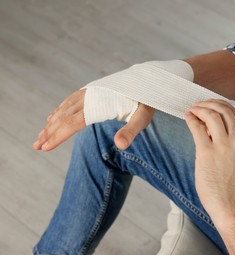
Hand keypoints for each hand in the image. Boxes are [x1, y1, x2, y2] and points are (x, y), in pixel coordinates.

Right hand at [33, 89, 153, 150]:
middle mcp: (91, 96)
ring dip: (52, 123)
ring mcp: (90, 92)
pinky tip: (52, 117)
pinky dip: (59, 110)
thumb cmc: (147, 100)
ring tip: (40, 135)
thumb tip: (120, 146)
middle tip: (36, 146)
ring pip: (65, 108)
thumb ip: (130, 130)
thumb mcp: (143, 117)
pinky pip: (70, 101)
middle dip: (50, 132)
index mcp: (99, 104)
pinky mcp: (93, 90)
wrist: (150, 78)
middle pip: (64, 116)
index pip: (73, 123)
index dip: (58, 136)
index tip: (45, 148)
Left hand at [184, 100, 234, 223]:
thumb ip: (230, 138)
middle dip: (208, 103)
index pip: (234, 112)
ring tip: (191, 110)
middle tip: (197, 104)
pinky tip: (187, 117)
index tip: (208, 104)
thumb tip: (211, 122)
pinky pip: (197, 128)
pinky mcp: (207, 152)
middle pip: (223, 109)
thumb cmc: (232, 182)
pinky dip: (191, 119)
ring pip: (211, 114)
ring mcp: (223, 145)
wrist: (230, 204)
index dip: (219, 104)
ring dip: (198, 108)